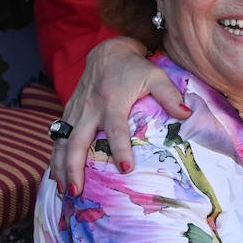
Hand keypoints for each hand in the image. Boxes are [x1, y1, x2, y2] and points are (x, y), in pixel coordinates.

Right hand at [51, 36, 189, 193]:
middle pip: (77, 141)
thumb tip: (187, 114)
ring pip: (62, 141)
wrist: (107, 52)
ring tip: (65, 190)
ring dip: (60, 166)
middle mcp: (90, 109)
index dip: (120, 149)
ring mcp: (76, 111)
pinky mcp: (68, 113)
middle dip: (75, 167)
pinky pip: (58, 137)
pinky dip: (55, 156)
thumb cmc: (134, 68)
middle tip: (78, 190)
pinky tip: (56, 176)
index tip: (126, 169)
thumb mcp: (156, 76)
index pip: (116, 129)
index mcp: (112, 102)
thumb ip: (170, 95)